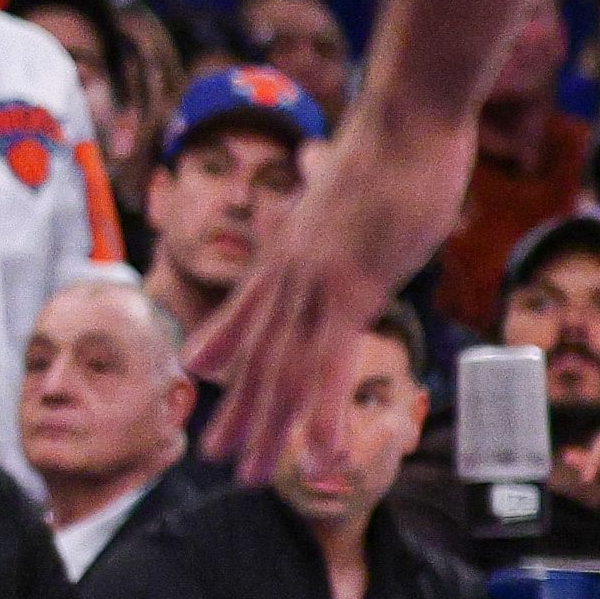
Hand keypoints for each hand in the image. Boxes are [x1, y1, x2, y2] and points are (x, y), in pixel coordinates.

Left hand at [195, 104, 470, 479]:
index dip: (219, 347)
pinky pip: (328, 369)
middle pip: (255, 356)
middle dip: (236, 411)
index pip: (245, 311)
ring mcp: (314, 288)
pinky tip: (315, 456)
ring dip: (267, 432)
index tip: (195, 377)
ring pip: (281, 375)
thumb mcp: (349, 182)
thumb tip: (320, 177)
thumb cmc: (390, 146)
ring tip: (250, 478)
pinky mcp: (349, 294)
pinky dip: (319, 418)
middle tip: (212, 456)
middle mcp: (288, 277)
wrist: (403, 120)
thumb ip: (329, 200)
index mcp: (287, 254)